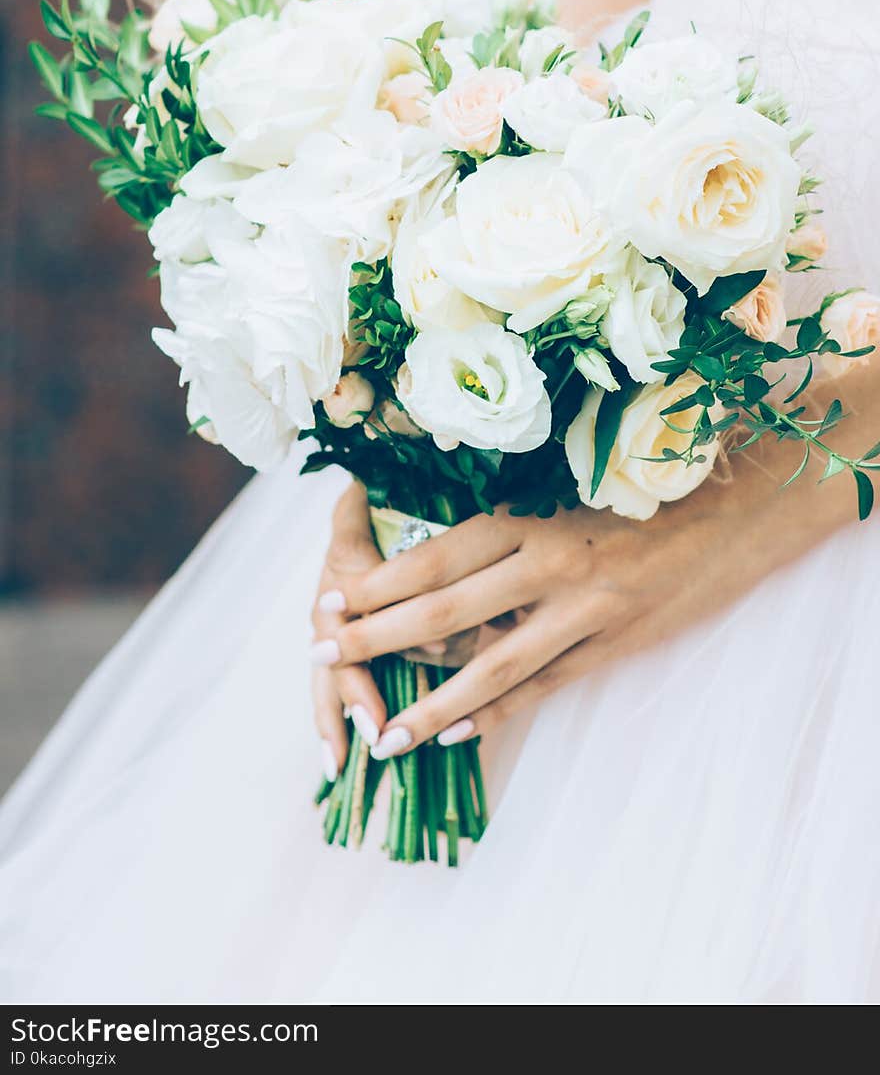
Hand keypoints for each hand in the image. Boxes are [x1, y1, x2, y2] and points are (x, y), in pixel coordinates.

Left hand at [311, 429, 856, 760]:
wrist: (735, 507)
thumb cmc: (641, 485)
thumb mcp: (566, 486)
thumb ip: (507, 520)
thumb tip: (431, 553)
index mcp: (531, 515)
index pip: (433, 557)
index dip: (376, 586)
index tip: (329, 604)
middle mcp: (550, 563)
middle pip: (444, 612)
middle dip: (375, 639)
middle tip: (321, 656)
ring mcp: (584, 612)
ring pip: (489, 667)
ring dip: (429, 704)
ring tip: (382, 735)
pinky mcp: (614, 645)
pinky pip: (544, 687)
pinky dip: (499, 713)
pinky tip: (458, 737)